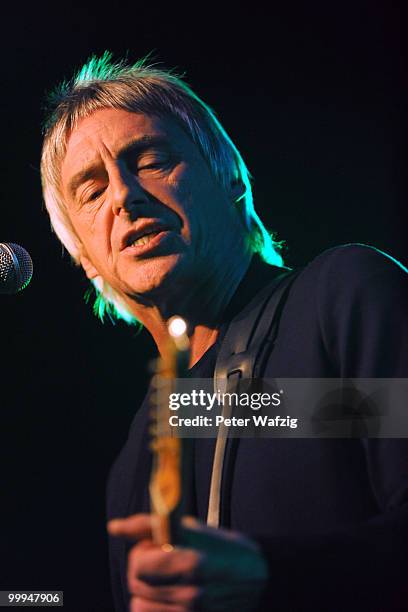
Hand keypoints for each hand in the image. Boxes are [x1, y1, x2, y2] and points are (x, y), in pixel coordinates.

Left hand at [108, 514, 267, 610]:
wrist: (263, 579)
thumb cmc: (228, 549)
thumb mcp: (195, 529)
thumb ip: (151, 525)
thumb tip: (114, 526)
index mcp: (192, 561)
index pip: (138, 563)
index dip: (142, 551)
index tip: (155, 545)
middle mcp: (191, 592)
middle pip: (135, 584)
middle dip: (141, 569)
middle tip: (161, 561)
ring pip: (139, 606)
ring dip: (146, 591)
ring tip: (165, 581)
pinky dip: (154, 609)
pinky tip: (168, 598)